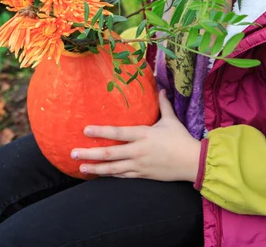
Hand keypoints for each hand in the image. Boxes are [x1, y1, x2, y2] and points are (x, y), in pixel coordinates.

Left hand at [71, 90, 200, 181]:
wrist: (192, 162)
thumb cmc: (181, 139)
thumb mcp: (171, 120)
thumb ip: (164, 104)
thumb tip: (161, 87)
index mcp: (144, 134)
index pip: (118, 133)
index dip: (101, 131)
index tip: (85, 130)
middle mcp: (138, 151)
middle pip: (109, 153)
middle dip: (90, 153)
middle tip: (73, 151)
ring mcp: (139, 165)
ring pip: (113, 168)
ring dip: (95, 167)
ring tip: (81, 166)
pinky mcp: (142, 175)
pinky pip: (123, 176)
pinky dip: (110, 175)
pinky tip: (100, 174)